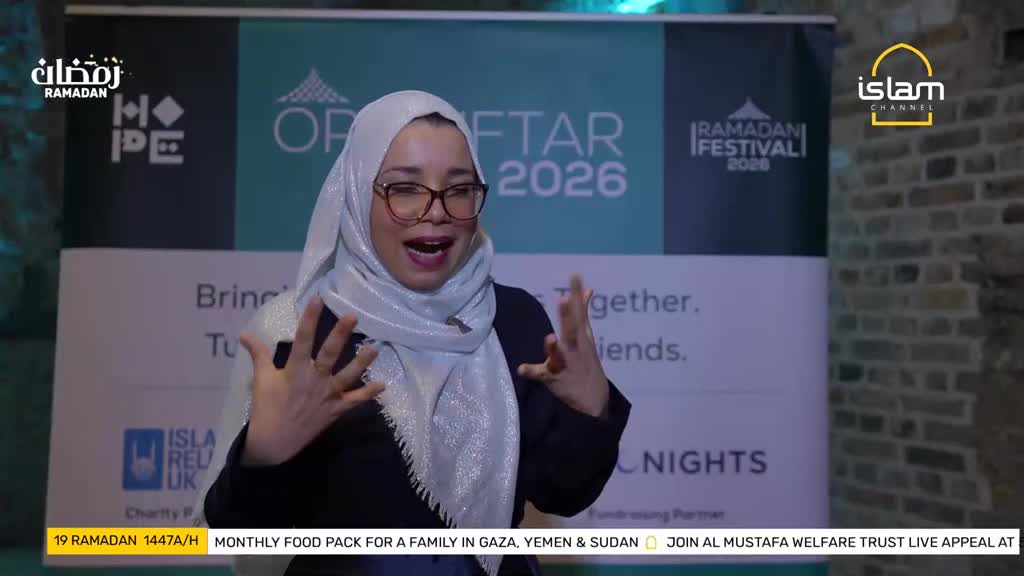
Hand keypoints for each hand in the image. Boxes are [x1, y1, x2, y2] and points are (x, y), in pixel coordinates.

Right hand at [239, 297, 384, 465]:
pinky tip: (382, 384)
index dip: (310, 319)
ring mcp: (326, 395)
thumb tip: (245, 334)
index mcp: (294, 370)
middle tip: (352, 317)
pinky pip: (354, 401)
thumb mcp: (261, 379)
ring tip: (375, 348)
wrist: (273, 442)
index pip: (302, 339)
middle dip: (340, 335)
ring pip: (347, 376)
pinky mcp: (334, 410)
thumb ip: (258, 354)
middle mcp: (313, 380)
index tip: (318, 300)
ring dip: (361, 362)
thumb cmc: (266, 408)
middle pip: (328, 354)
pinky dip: (368, 394)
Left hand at [517, 274, 609, 417]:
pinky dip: (531, 371)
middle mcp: (575, 348)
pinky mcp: (554, 378)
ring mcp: (565, 363)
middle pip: (572, 330)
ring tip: (550, 337)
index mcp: (581, 336)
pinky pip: (540, 374)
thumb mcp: (587, 337)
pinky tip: (521, 368)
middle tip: (565, 298)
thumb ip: (583, 312)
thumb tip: (587, 289)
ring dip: (554, 347)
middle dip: (568, 315)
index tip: (575, 276)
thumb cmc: (586, 362)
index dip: (576, 293)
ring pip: (559, 354)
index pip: (579, 311)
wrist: (594, 400)